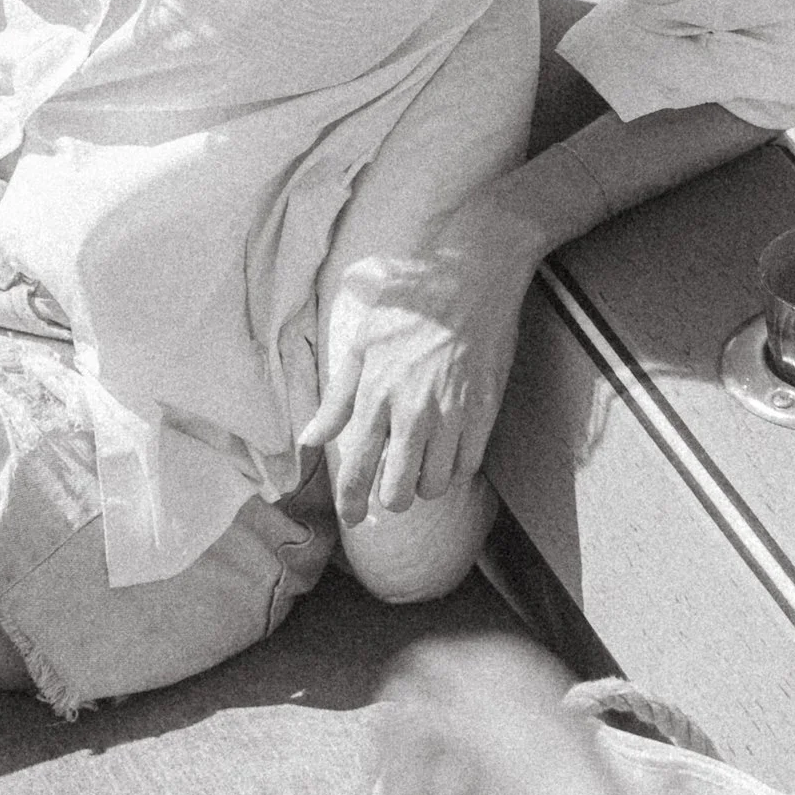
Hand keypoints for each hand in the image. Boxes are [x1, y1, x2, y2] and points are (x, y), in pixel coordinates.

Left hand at [300, 208, 541, 530]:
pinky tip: (448, 447)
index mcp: (375, 394)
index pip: (357, 469)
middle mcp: (412, 411)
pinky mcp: (484, 411)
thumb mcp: (361, 343)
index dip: (352, 504)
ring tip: (421, 459)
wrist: (470, 276)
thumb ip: (337, 399)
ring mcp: (452, 414)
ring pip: (435, 486)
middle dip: (390, 498)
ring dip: (425, 482)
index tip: (352, 519)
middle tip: (391, 484)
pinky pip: (467, 466)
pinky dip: (455, 466)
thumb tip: (310, 439)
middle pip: (398, 492)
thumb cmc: (409, 303)